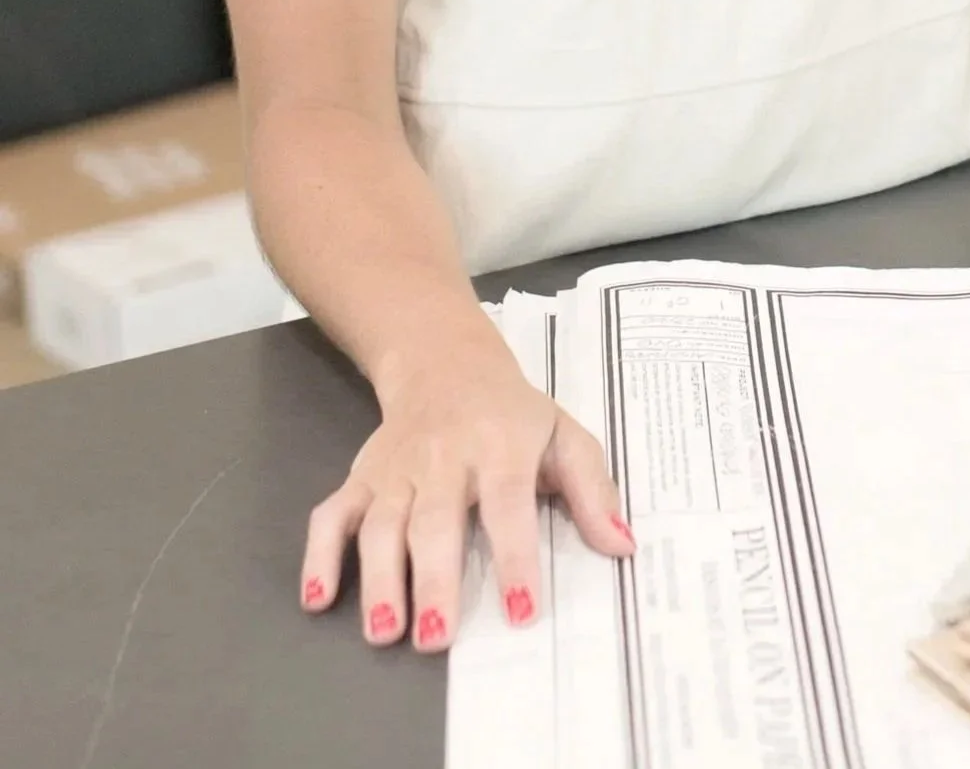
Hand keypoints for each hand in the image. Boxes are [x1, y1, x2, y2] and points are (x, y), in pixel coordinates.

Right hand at [299, 335, 633, 650]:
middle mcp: (443, 457)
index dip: (514, 556)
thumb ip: (593, 490)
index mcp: (500, 446)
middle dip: (432, 578)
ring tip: (385, 631)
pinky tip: (319, 597)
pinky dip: (320, 554)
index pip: (507, 503)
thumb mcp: (563, 435)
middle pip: (435, 519)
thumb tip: (621, 546)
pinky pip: (332, 514)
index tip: (521, 612)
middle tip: (435, 637)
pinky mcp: (362, 477)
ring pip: (380, 523)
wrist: (446, 361)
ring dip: (378, 578)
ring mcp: (396, 469)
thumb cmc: (512, 412)